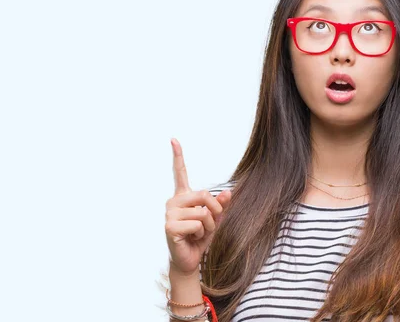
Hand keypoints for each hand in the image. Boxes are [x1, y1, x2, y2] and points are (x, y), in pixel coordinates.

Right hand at [164, 138, 231, 275]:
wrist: (189, 260)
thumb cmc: (199, 239)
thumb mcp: (214, 220)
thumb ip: (220, 205)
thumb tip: (229, 192)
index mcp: (183, 197)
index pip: (180, 173)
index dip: (177, 156)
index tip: (173, 139)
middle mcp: (173, 202)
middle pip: (204, 194)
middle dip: (215, 211)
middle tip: (209, 225)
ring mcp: (169, 213)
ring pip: (203, 211)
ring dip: (208, 226)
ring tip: (197, 234)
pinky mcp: (169, 226)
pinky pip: (197, 224)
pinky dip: (200, 233)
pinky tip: (190, 239)